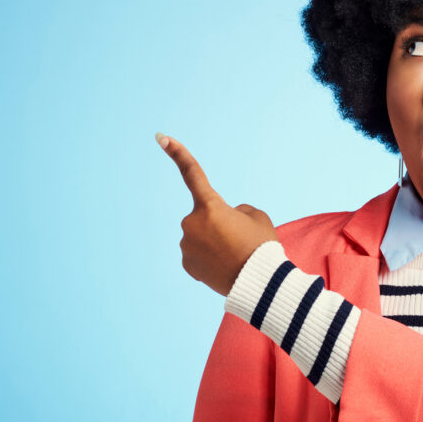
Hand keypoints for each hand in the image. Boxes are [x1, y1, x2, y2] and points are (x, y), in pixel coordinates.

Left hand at [157, 133, 278, 295]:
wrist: (261, 284)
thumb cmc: (261, 246)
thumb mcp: (256, 217)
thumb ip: (237, 210)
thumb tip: (224, 217)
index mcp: (210, 205)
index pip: (192, 173)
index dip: (177, 153)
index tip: (161, 137)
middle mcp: (192, 223)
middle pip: (203, 215)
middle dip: (217, 223)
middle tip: (238, 240)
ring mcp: (186, 245)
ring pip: (200, 236)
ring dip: (214, 242)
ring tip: (234, 256)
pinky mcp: (187, 264)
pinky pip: (197, 255)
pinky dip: (209, 259)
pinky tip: (224, 267)